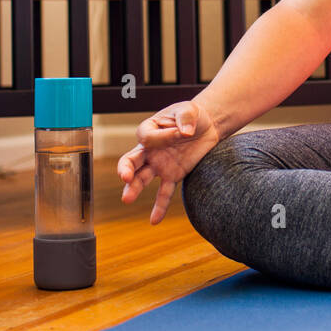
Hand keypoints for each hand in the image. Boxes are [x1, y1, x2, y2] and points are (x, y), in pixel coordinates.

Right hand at [117, 100, 220, 224]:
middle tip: (124, 177)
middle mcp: (150, 150)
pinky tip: (154, 220)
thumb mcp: (189, 109)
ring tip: (127, 199)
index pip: (147, 137)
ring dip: (134, 188)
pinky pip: (164, 193)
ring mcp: (159, 164)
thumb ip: (186, 117)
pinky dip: (160, 206)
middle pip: (131, 160)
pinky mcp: (173, 175)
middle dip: (126, 168)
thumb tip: (186, 131)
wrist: (206, 126)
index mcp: (149, 129)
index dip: (162, 137)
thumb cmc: (192, 115)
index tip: (181, 132)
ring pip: (142, 178)